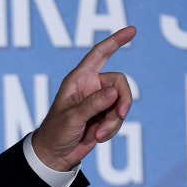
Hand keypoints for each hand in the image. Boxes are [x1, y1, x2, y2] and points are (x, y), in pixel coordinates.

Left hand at [31, 26, 135, 170]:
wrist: (55, 155)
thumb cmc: (55, 132)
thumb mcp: (72, 118)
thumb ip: (93, 104)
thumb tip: (114, 92)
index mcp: (79, 79)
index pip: (100, 54)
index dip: (115, 41)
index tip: (132, 30)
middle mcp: (91, 86)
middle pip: (120, 83)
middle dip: (123, 100)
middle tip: (121, 114)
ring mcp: (99, 101)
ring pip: (121, 103)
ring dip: (114, 121)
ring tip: (98, 135)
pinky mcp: (105, 116)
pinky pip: (119, 118)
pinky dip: (112, 129)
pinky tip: (98, 137)